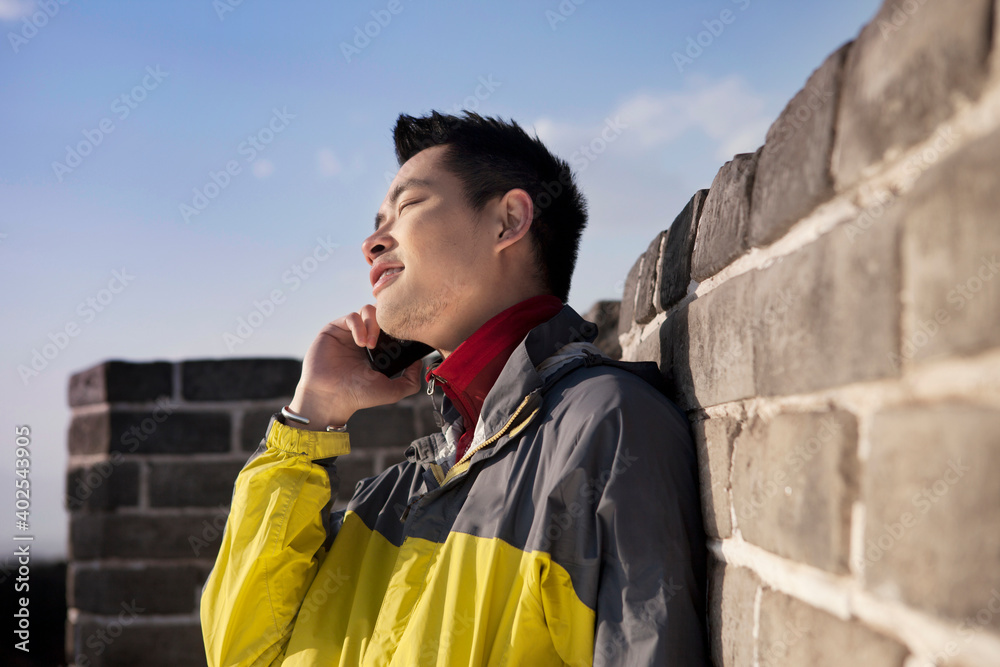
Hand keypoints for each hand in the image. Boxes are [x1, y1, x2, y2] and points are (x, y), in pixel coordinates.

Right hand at [288, 304, 423, 429]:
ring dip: (374, 324)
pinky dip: (359, 326)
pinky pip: (351, 316)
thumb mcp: (393, 391)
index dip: (401, 325)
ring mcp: (350, 331)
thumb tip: (419, 362)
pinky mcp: (335, 328)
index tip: (405, 334)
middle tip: (390, 336)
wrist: (331, 397)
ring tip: (371, 345)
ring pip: (368, 310)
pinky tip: (361, 343)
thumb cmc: (359, 396)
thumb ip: (411, 380)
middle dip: (388, 320)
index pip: (393, 326)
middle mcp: (366, 336)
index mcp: (380, 348)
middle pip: (382, 312)